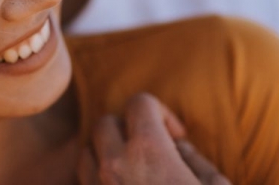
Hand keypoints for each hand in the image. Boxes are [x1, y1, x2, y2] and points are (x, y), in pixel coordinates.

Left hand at [78, 93, 230, 184]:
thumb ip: (195, 160)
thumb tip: (179, 147)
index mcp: (148, 153)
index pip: (139, 102)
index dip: (161, 113)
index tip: (177, 137)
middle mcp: (114, 168)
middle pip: (106, 124)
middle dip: (129, 129)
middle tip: (153, 151)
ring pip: (86, 154)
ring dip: (107, 154)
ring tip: (133, 171)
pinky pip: (82, 182)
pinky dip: (96, 179)